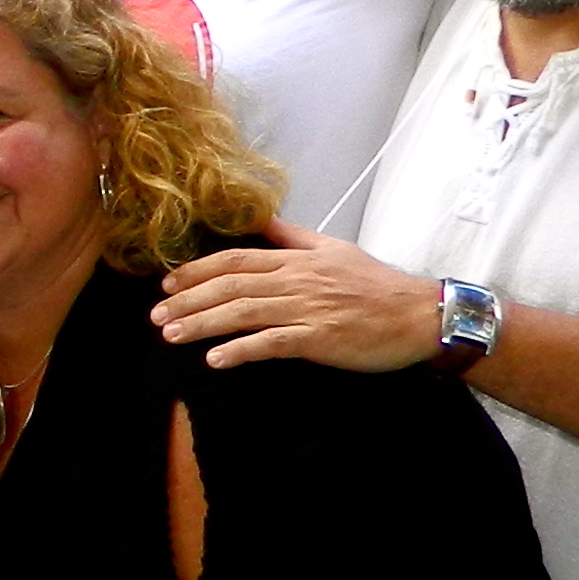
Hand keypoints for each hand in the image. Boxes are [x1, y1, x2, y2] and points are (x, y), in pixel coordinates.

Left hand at [149, 224, 439, 371]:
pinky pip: (273, 343)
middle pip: (231, 285)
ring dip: (203, 324)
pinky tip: (215, 360)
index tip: (167, 282)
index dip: (197, 269)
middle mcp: (298, 280)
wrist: (422, 315)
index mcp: (298, 259)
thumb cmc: (379, 286)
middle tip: (156, 315)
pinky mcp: (321, 338)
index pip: (236, 258)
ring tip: (171, 335)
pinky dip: (241, 350)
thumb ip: (295, 237)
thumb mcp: (335, 249)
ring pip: (244, 312)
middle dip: (188, 299)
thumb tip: (264, 220)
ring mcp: (308, 309)